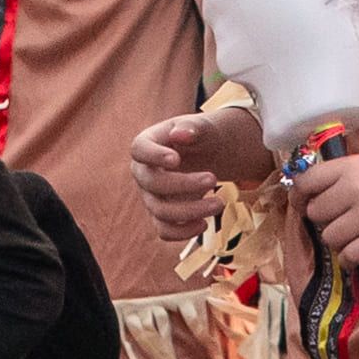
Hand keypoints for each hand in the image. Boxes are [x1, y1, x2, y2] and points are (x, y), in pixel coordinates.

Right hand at [129, 100, 259, 234]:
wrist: (208, 154)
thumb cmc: (201, 136)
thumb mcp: (202, 126)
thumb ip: (192, 127)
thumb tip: (180, 134)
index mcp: (147, 144)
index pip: (138, 149)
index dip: (154, 156)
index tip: (176, 160)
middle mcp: (143, 172)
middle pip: (152, 183)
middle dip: (184, 184)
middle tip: (213, 178)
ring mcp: (151, 196)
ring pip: (160, 211)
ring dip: (191, 210)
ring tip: (219, 203)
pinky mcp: (162, 215)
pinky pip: (164, 230)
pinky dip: (183, 232)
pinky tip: (204, 225)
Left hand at [290, 139, 358, 269]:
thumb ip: (345, 179)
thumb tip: (314, 200)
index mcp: (350, 166)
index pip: (305, 182)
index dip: (299, 198)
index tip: (305, 206)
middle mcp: (355, 188)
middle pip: (314, 214)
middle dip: (326, 222)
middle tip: (345, 223)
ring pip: (330, 238)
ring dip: (341, 243)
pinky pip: (349, 256)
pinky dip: (352, 260)